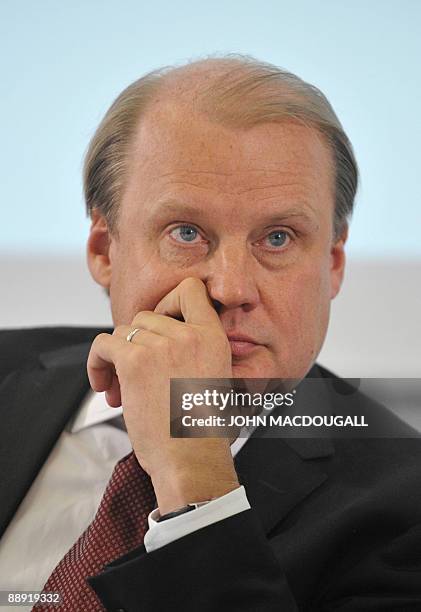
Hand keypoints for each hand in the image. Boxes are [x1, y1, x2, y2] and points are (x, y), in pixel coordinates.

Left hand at [87, 277, 239, 512]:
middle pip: (147, 316)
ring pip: (123, 333)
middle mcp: (189, 334)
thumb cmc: (202, 430)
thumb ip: (199, 352)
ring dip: (118, 359)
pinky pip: (102, 345)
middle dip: (137, 342)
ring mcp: (161, 345)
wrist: (191, 459)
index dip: (169, 303)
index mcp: (213, 337)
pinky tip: (106, 386)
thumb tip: (166, 340)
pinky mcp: (134, 361)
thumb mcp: (218, 380)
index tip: (161, 326)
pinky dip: (96, 363)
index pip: (190, 289)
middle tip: (137, 374)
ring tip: (122, 390)